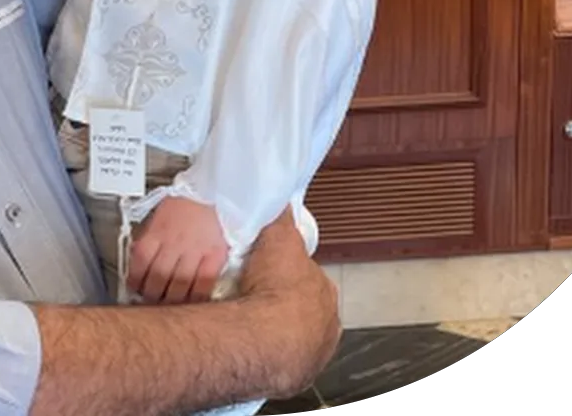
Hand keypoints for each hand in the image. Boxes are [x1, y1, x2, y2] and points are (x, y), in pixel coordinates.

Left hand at [127, 196, 228, 303]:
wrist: (208, 196)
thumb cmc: (181, 209)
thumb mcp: (156, 219)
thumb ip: (147, 242)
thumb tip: (136, 269)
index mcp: (158, 231)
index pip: (140, 260)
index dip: (135, 280)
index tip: (134, 289)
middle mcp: (176, 241)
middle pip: (159, 275)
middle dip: (152, 294)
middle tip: (152, 299)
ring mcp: (197, 249)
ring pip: (180, 283)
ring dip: (172, 299)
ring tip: (169, 303)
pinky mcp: (215, 256)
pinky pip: (204, 283)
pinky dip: (196, 296)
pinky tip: (190, 299)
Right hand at [236, 207, 341, 385]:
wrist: (266, 337)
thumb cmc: (276, 289)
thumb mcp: (278, 237)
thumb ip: (280, 218)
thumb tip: (280, 198)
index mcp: (323, 290)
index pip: (306, 277)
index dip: (285, 272)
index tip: (266, 272)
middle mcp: (325, 322)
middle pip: (301, 306)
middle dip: (280, 301)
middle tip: (251, 295)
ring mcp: (314, 351)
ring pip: (293, 335)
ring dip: (274, 328)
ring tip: (246, 320)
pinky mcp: (298, 374)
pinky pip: (281, 360)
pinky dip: (267, 352)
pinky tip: (249, 344)